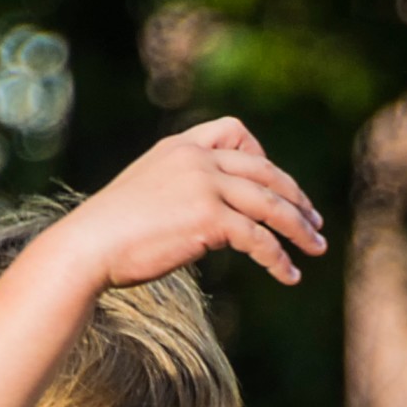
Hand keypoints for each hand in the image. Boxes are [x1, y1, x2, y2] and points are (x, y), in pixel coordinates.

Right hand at [51, 118, 326, 293]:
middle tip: (315, 222)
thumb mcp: (150, 191)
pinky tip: (289, 276)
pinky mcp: (209, 218)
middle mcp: (196, 158)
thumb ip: (184, 189)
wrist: (89, 246)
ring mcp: (204, 185)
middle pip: (265, 170)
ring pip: (271, 204)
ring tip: (317, 248)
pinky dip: (279, 259)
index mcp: (180, 146)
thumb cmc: (114, 230)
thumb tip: (219, 217)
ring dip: (300, 229)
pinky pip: (259, 239)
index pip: (234, 130)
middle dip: (295, 197)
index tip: (275, 185)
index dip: (262, 156)